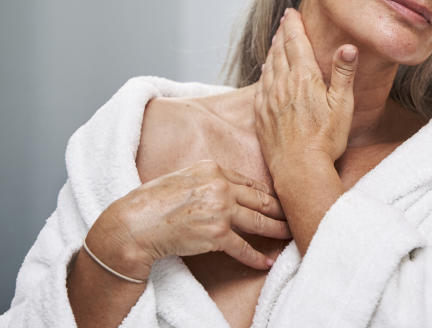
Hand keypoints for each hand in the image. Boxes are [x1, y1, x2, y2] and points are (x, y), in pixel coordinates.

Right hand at [89, 159, 291, 278]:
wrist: (135, 223)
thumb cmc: (153, 202)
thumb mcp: (184, 177)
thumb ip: (209, 180)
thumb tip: (228, 190)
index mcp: (214, 169)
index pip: (249, 182)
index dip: (268, 194)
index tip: (280, 201)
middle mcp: (220, 186)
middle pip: (261, 199)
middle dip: (281, 209)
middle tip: (296, 215)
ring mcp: (220, 209)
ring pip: (259, 221)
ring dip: (277, 230)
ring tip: (291, 235)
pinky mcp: (216, 233)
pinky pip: (242, 247)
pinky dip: (256, 257)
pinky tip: (266, 262)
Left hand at [253, 8, 357, 172]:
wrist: (299, 170)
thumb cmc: (325, 140)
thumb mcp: (342, 105)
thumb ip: (344, 73)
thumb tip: (348, 46)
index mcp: (303, 78)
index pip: (296, 43)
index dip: (294, 25)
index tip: (292, 12)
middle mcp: (282, 84)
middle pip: (280, 50)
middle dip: (282, 33)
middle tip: (284, 22)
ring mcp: (268, 100)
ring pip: (269, 66)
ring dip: (273, 50)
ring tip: (276, 40)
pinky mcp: (261, 115)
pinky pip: (260, 85)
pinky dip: (264, 71)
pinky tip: (266, 71)